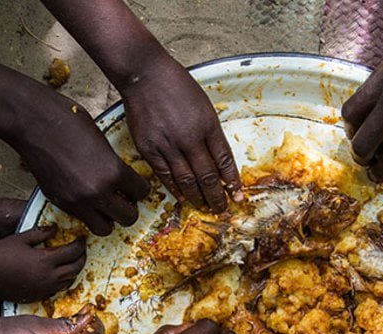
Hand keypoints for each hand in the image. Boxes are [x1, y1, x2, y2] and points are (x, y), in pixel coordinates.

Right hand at [0, 226, 85, 301]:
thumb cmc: (0, 254)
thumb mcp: (21, 238)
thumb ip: (41, 233)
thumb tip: (55, 229)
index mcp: (45, 261)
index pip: (72, 252)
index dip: (80, 244)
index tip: (82, 238)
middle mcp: (48, 278)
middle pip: (75, 268)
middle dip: (81, 257)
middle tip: (81, 249)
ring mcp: (44, 289)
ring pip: (69, 281)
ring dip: (74, 270)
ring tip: (73, 260)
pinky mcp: (37, 296)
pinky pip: (58, 289)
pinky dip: (63, 280)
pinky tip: (59, 273)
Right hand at [12, 89, 149, 235]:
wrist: (32, 122)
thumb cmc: (67, 120)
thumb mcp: (101, 139)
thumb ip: (113, 163)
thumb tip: (120, 177)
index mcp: (113, 172)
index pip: (141, 192)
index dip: (140, 188)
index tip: (135, 186)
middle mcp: (97, 192)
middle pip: (128, 218)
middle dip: (128, 208)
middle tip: (123, 199)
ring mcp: (77, 201)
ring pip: (104, 228)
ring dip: (108, 218)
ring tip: (104, 204)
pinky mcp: (60, 202)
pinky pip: (82, 220)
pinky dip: (87, 214)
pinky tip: (85, 199)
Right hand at [121, 56, 239, 211]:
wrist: (145, 75)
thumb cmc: (176, 85)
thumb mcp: (203, 105)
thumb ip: (210, 131)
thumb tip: (218, 159)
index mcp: (207, 125)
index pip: (225, 161)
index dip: (232, 181)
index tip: (237, 195)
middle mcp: (190, 137)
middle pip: (208, 175)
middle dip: (217, 196)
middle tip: (223, 209)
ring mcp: (168, 145)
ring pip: (187, 180)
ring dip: (198, 197)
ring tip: (205, 207)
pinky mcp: (149, 149)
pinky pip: (165, 176)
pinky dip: (175, 189)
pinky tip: (183, 197)